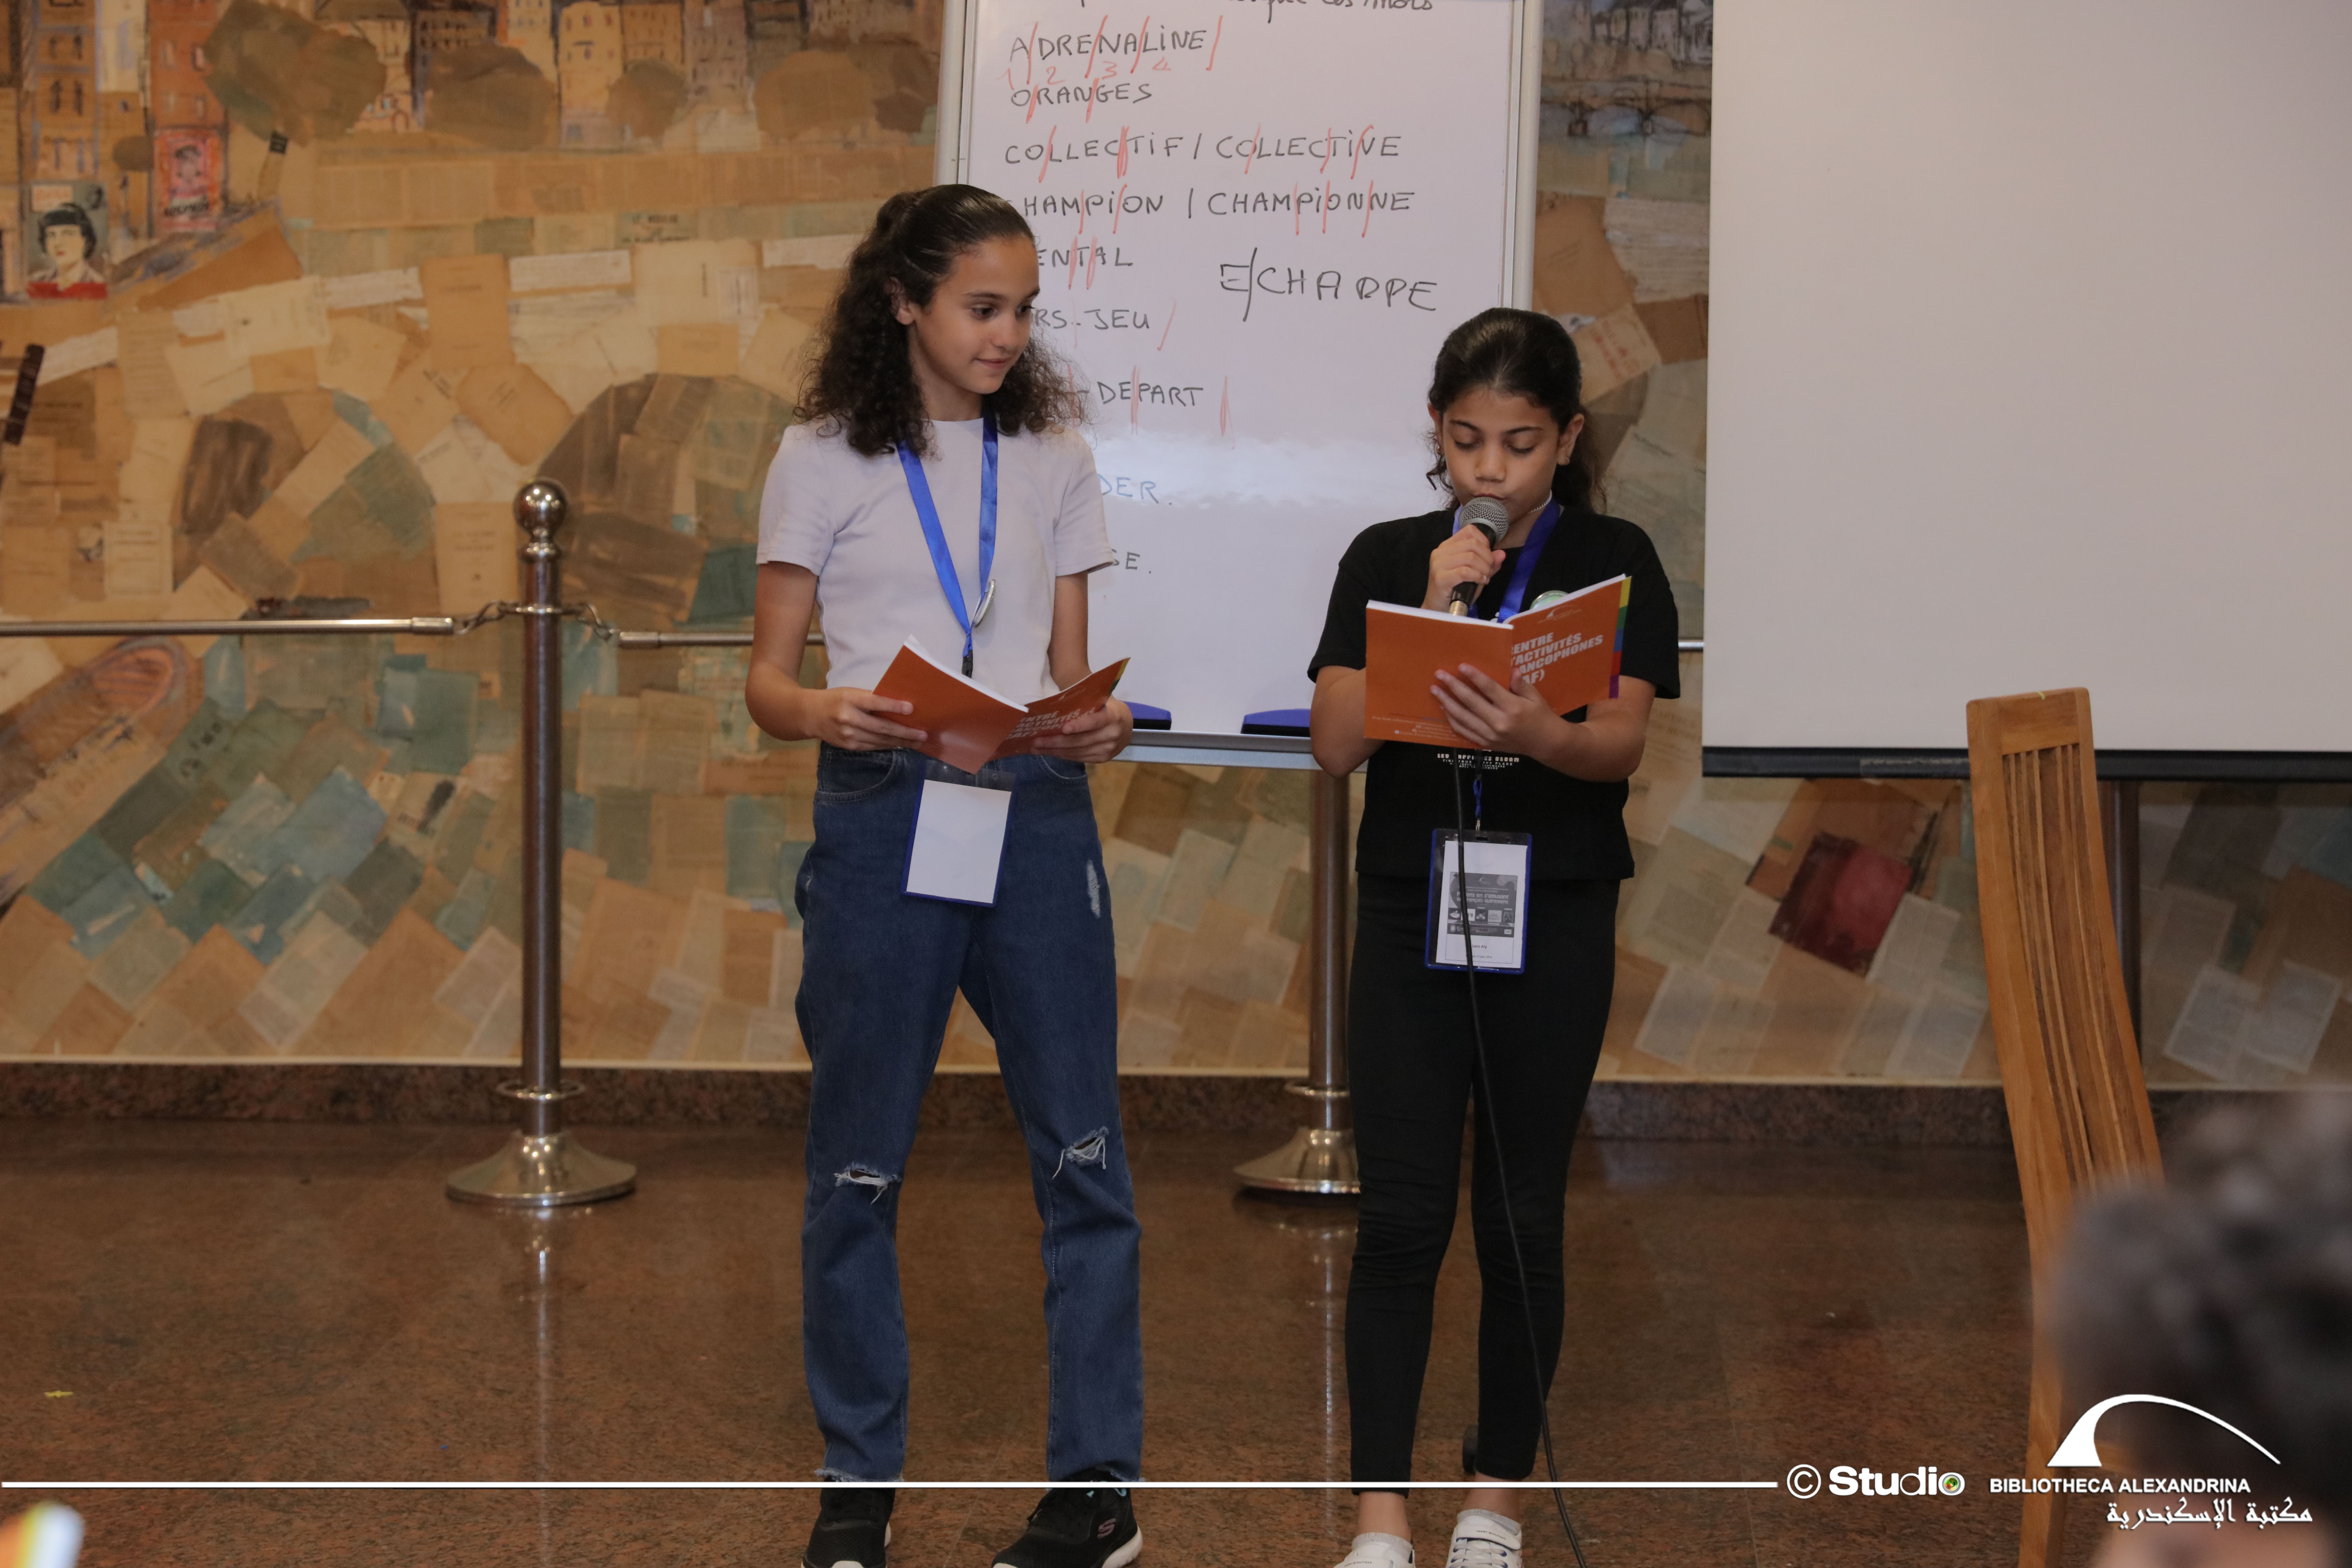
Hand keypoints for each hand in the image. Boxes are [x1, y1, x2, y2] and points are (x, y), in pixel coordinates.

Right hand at [803, 687, 925, 750]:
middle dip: (904, 732)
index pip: (875, 703)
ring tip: (917, 742)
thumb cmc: (835, 699)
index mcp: (849, 699)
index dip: (893, 707)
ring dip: (900, 742)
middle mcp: (848, 718)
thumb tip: (899, 705)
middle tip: (922, 734)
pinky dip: (888, 746)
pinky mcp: (848, 746)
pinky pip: (873, 747)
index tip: (911, 709)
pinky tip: (900, 744)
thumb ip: (871, 698)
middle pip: (881, 727)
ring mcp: (848, 735)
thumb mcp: (850, 692)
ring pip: (879, 740)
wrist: (809, 715)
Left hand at [1034, 696, 1133, 763]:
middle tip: (1036, 741)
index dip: (1080, 726)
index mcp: (1113, 716)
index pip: (1095, 722)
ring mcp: (1108, 750)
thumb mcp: (1100, 699)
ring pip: (1077, 752)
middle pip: (1081, 740)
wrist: (1125, 726)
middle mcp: (1112, 735)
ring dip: (1055, 751)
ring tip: (1036, 748)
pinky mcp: (1102, 759)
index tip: (1063, 728)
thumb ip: (1085, 699)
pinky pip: (1079, 758)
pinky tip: (1050, 752)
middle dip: (1056, 741)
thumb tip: (1059, 698)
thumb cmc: (1106, 708)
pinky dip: (1063, 755)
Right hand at [1422, 523, 1506, 612]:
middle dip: (1487, 557)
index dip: (1484, 542)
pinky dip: (1477, 576)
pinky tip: (1480, 582)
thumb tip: (1501, 554)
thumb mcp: (1475, 573)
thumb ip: (1488, 562)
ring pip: (1470, 557)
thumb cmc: (1456, 589)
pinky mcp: (1440, 578)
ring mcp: (1438, 564)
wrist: (1438, 608)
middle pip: (1473, 543)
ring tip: (1485, 578)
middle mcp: (1440, 551)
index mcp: (1447, 546)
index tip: (1487, 557)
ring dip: (1484, 568)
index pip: (1470, 531)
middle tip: (1489, 571)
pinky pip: (1465, 571)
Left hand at [1432, 664, 1561, 756]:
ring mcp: (1490, 735)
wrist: (1545, 744)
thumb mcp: (1535, 697)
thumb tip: (1511, 669)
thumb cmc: (1541, 717)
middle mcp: (1499, 722)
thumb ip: (1521, 684)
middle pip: (1471, 702)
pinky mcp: (1486, 744)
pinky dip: (1453, 720)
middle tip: (1439, 675)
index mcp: (1513, 708)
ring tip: (1435, 691)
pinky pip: (1464, 732)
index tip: (1460, 666)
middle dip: (1453, 687)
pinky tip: (1445, 709)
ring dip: (1447, 703)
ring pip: (1463, 718)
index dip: (1474, 677)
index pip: (1489, 689)